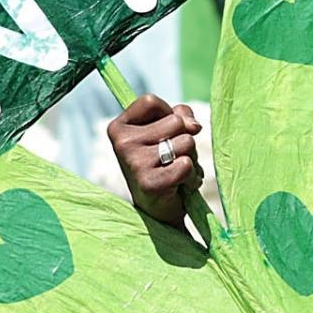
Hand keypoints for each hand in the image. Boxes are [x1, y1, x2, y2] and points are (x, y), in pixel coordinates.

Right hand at [105, 94, 205, 223]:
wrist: (158, 210)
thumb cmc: (163, 164)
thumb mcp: (167, 131)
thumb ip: (180, 115)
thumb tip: (193, 126)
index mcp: (118, 127)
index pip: (151, 101)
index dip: (168, 113)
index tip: (164, 133)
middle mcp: (122, 143)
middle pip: (174, 121)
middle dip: (184, 138)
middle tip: (172, 158)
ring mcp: (134, 164)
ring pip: (186, 142)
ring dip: (191, 158)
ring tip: (176, 172)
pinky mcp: (150, 184)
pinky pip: (187, 165)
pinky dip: (192, 176)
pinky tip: (180, 186)